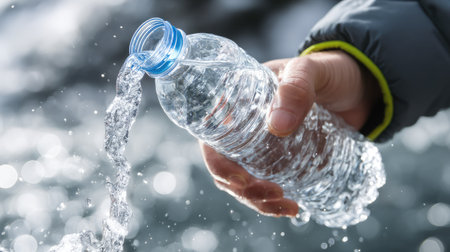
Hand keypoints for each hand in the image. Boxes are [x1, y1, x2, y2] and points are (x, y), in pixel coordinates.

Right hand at [200, 50, 379, 216]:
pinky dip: (274, 202)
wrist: (359, 87)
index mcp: (239, 102)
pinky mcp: (283, 160)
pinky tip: (294, 207)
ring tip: (288, 206)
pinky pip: (267, 184)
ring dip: (258, 201)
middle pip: (226, 166)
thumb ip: (297, 87)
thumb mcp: (312, 70)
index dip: (217, 163)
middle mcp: (245, 126)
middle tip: (275, 194)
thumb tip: (277, 127)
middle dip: (243, 189)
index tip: (242, 180)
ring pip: (245, 182)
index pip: (212, 136)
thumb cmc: (331, 70)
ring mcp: (263, 145)